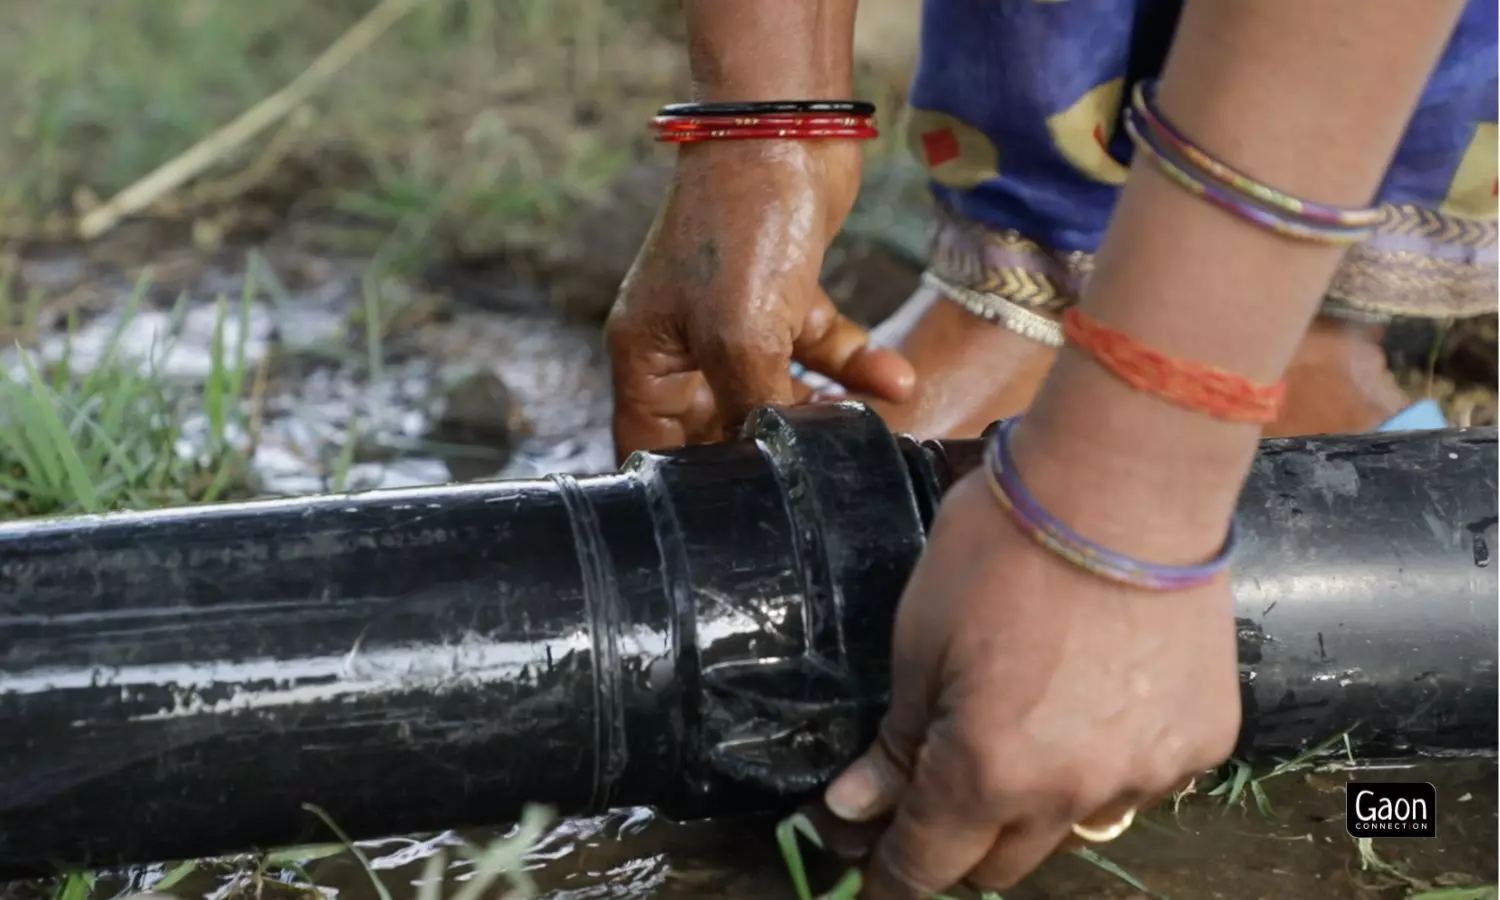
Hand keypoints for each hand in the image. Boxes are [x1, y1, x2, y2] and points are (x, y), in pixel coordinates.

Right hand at [605, 141, 913, 460]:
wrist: (788, 135)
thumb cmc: (739, 230)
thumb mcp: (741, 340)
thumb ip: (757, 412)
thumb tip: (781, 469)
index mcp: (648, 358)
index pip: (652, 447)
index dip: (684, 488)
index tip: (731, 525)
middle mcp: (685, 345)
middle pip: (721, 429)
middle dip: (767, 456)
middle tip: (809, 490)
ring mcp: (737, 321)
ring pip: (778, 394)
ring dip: (820, 417)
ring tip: (857, 444)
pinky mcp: (787, 297)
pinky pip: (819, 351)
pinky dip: (855, 366)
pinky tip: (897, 382)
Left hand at [822, 442, 1241, 896]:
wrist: (1124, 487)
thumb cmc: (998, 551)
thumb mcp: (921, 640)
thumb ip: (896, 740)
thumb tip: (854, 809)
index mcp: (986, 772)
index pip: (928, 865)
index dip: (895, 878)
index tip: (878, 880)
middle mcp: (1070, 795)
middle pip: (1002, 863)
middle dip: (960, 839)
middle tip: (942, 785)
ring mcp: (1146, 775)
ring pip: (1073, 828)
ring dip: (1036, 803)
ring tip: (1029, 727)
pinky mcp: (1202, 743)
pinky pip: (1139, 782)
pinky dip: (1107, 762)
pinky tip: (1099, 698)